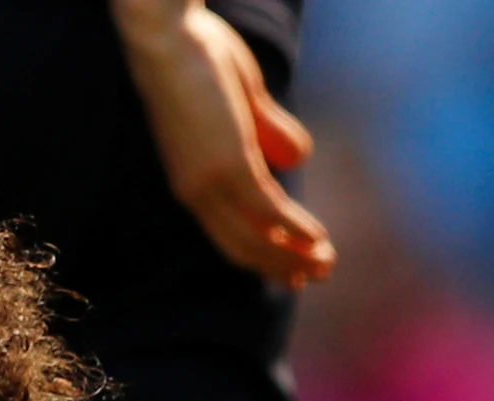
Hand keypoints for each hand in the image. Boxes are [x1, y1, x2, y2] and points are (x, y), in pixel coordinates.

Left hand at [110, 0, 334, 286]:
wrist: (168, 34)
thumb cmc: (197, 56)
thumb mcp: (241, 101)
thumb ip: (266, 132)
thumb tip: (296, 161)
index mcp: (192, 178)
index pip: (229, 232)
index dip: (263, 256)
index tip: (292, 272)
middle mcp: (195, 190)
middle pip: (241, 247)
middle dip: (282, 266)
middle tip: (318, 275)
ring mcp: (209, 180)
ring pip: (255, 238)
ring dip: (293, 255)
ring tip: (326, 264)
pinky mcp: (228, 163)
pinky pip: (267, 210)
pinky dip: (293, 229)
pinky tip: (316, 237)